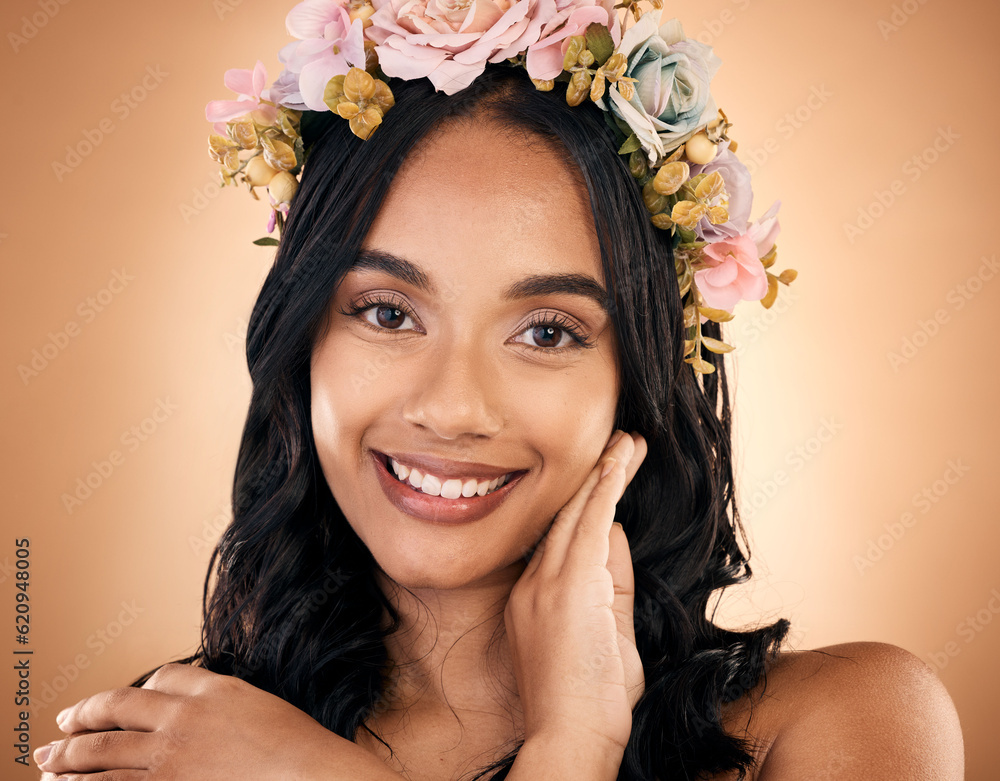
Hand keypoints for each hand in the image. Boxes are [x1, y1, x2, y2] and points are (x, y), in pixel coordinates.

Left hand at [33, 663, 404, 779]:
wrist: (309, 774)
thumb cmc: (297, 746)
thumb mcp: (261, 705)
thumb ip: (226, 700)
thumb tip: (202, 706)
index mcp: (212, 689)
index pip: (160, 677)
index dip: (136, 689)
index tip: (120, 704)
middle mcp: (183, 718)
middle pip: (116, 709)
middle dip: (81, 719)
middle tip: (59, 729)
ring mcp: (171, 757)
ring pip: (102, 754)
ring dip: (68, 760)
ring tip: (47, 766)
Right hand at [504, 429, 647, 753]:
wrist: (568, 738)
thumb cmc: (586, 703)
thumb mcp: (605, 636)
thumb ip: (611, 586)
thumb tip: (616, 537)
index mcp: (535, 598)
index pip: (566, 541)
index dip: (590, 506)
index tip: (609, 480)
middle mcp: (534, 584)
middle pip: (568, 518)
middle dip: (597, 479)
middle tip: (621, 443)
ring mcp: (546, 584)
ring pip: (578, 514)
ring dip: (606, 474)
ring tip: (630, 444)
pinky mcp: (567, 587)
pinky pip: (590, 525)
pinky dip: (606, 489)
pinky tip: (620, 462)